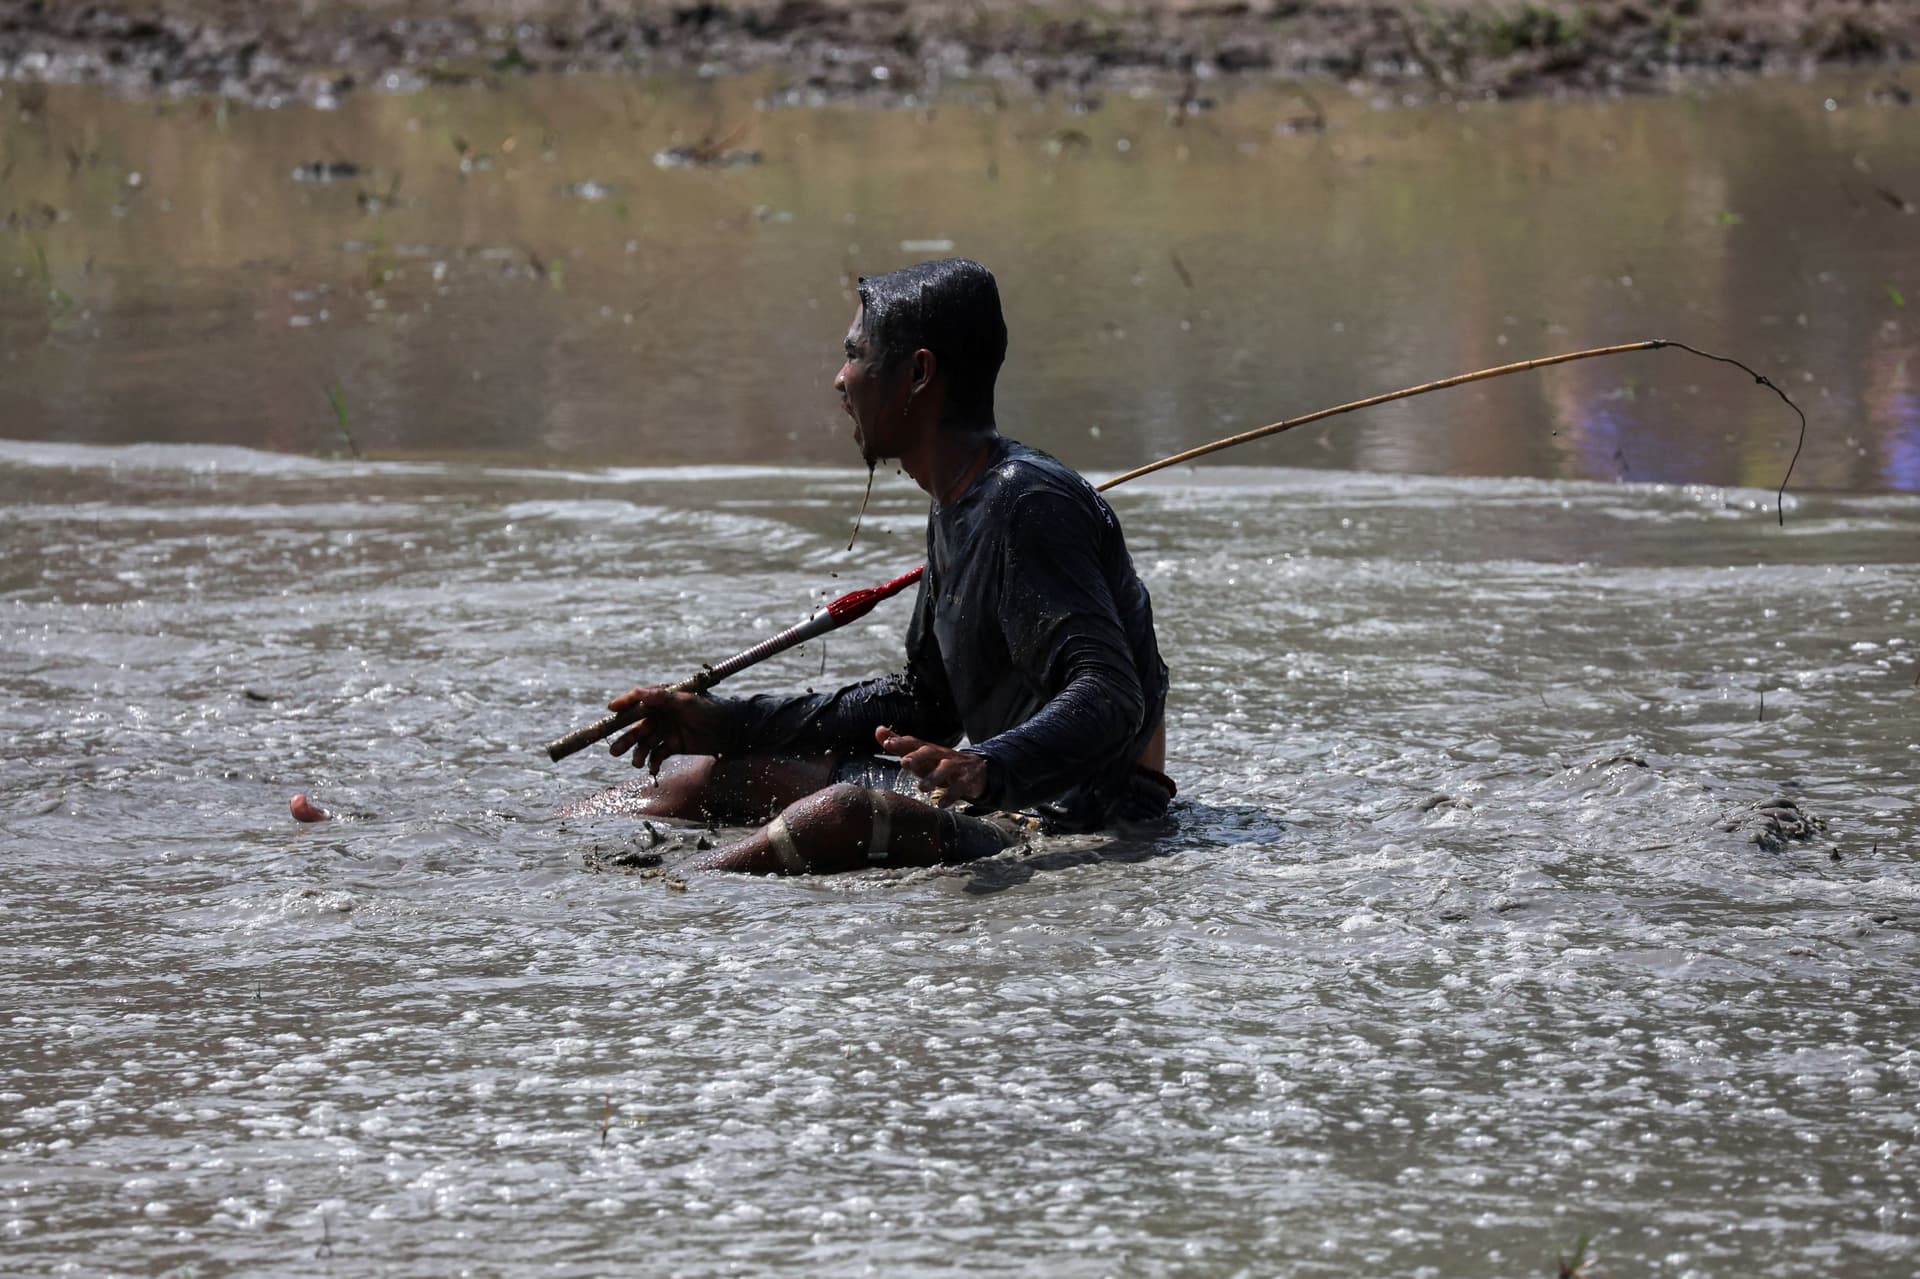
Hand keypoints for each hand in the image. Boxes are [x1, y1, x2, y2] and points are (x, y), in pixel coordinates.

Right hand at [606, 685, 727, 773]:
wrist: (730, 730)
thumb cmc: (709, 709)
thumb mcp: (686, 701)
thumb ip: (663, 698)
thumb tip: (640, 692)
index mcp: (662, 699)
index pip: (639, 699)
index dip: (625, 703)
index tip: (611, 708)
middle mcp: (660, 714)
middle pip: (638, 727)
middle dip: (626, 739)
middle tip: (614, 751)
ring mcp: (666, 731)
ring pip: (645, 743)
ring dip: (638, 753)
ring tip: (637, 763)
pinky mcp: (673, 745)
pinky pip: (657, 755)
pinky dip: (653, 762)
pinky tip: (652, 769)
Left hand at [875, 725, 987, 801]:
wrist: (976, 769)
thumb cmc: (940, 763)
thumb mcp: (920, 755)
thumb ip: (900, 745)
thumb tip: (879, 730)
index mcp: (929, 749)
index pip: (914, 742)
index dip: (901, 742)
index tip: (887, 743)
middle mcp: (941, 755)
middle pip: (930, 751)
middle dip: (917, 755)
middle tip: (905, 762)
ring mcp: (956, 766)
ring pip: (946, 768)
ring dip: (934, 777)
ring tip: (922, 787)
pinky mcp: (967, 779)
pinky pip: (960, 786)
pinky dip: (951, 795)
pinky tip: (941, 804)